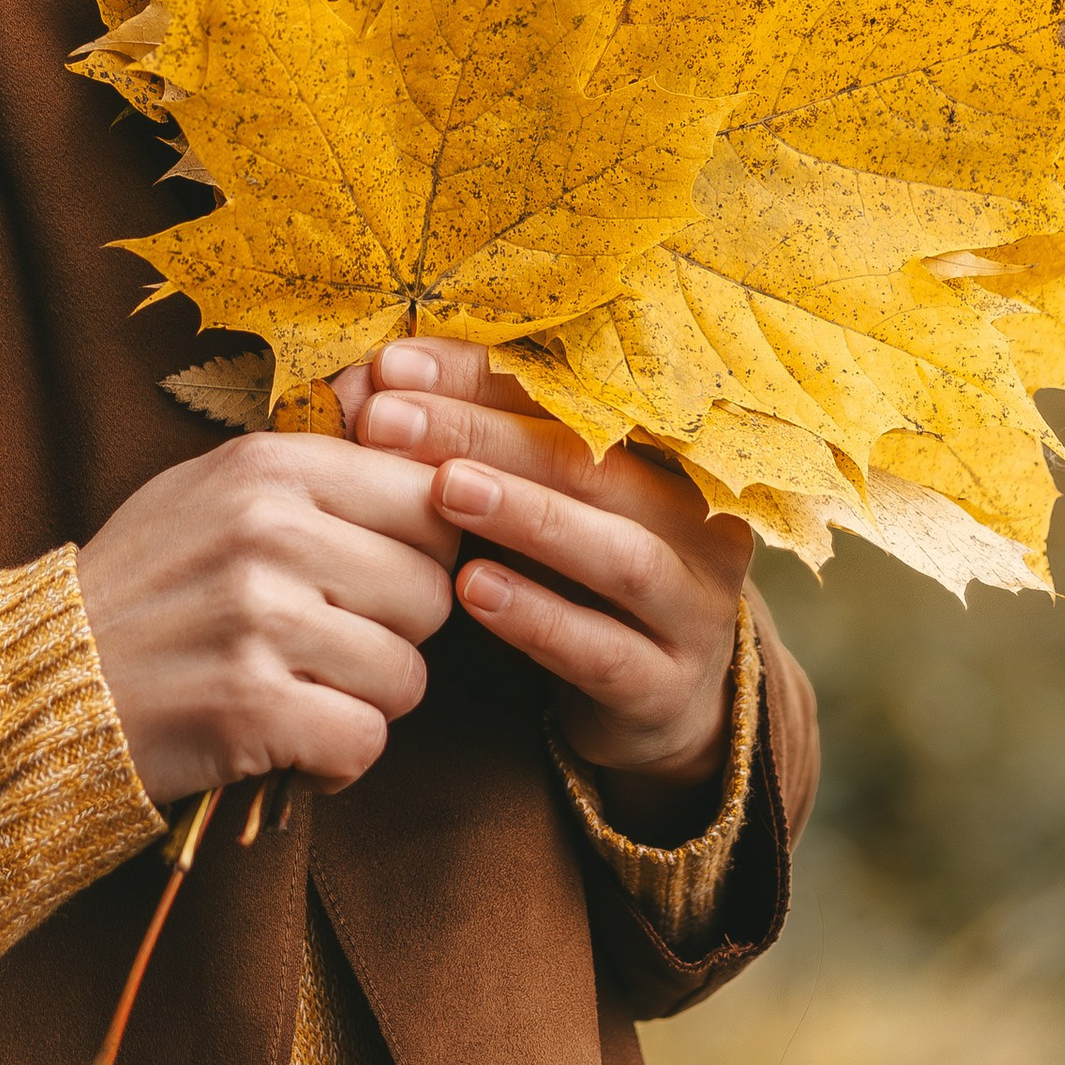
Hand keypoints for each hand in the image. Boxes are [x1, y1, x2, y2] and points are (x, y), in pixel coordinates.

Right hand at [76, 434, 458, 807]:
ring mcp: (259, 617)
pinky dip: (335, 760)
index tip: (379, 578)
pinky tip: (289, 741)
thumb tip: (433, 478)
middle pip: (431, 592)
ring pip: (407, 674)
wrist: (43, 680)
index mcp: (268, 465)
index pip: (427, 498)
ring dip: (364, 702)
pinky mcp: (250, 704)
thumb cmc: (145, 587)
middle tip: (332, 646)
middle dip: (395, 634)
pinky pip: (365, 741)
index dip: (420, 551)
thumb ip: (312, 479)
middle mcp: (269, 529)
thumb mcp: (213, 491)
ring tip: (302, 691)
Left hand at [339, 340, 750, 828]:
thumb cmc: (574, 574)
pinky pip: (603, 649)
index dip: (479, 373)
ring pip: (616, 554)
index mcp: (668, 452)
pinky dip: (536, 616)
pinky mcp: (667, 688)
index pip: (571, 393)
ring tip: (443, 490)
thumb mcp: (529, 499)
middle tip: (390, 419)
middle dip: (484, 435)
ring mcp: (693, 608)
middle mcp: (697, 520)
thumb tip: (367, 382)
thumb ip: (464, 442)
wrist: (652, 700)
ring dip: (525, 516)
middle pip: (592, 463)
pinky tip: (472, 588)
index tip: (394, 364)